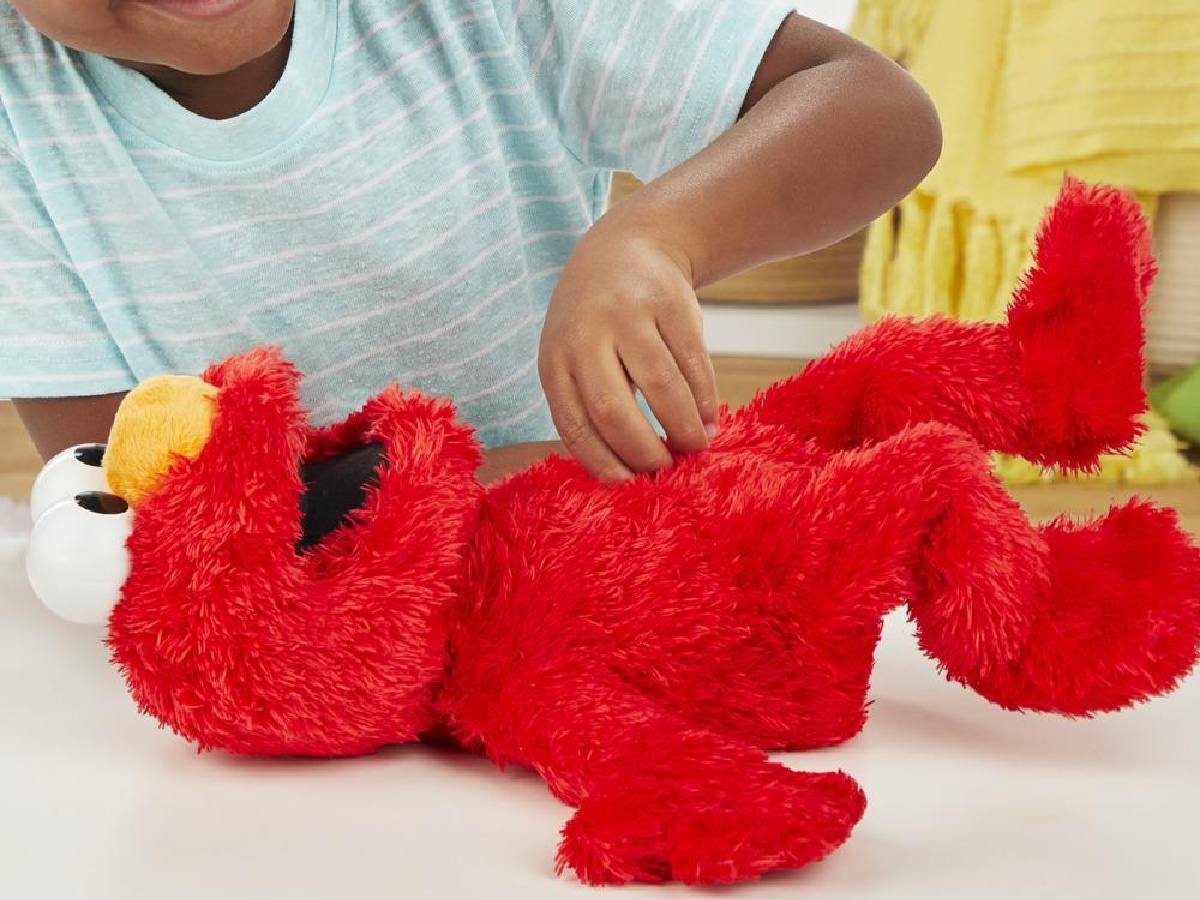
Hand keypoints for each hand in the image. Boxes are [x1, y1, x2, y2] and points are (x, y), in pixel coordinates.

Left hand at [539, 223, 718, 482]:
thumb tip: (627, 472)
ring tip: (695, 445)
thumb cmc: (598, 321)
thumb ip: (590, 402)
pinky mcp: (671, 301)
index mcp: (554, 357)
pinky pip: (693, 361)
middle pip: (612, 409)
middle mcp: (585, 333)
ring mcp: (629, 313)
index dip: (602, 460)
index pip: (573, 422)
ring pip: (660, 386)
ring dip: (682, 426)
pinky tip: (707, 418)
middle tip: (666, 468)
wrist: (629, 243)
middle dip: (644, 450)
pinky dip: (704, 398)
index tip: (628, 485)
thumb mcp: (574, 353)